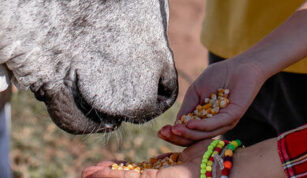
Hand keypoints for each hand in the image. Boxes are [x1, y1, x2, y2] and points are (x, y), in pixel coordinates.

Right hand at [81, 142, 206, 176]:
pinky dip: (109, 176)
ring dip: (103, 176)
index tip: (103, 166)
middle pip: (126, 177)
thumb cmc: (211, 156)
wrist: (220, 168)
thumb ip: (175, 138)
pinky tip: (94, 174)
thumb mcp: (187, 143)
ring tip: (86, 174)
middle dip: (105, 175)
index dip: (117, 170)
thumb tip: (164, 133)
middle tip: (87, 173)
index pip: (135, 172)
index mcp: (163, 173)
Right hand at [157, 56, 266, 145]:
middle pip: (195, 138)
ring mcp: (225, 122)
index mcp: (206, 119)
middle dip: (178, 138)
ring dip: (188, 133)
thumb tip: (176, 123)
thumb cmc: (219, 75)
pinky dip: (201, 126)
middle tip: (164, 133)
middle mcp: (215, 125)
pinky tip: (190, 123)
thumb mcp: (196, 91)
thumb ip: (188, 107)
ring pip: (204, 134)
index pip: (189, 132)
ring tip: (174, 130)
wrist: (241, 65)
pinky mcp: (233, 116)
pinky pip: (215, 124)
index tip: (160, 131)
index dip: (174, 134)